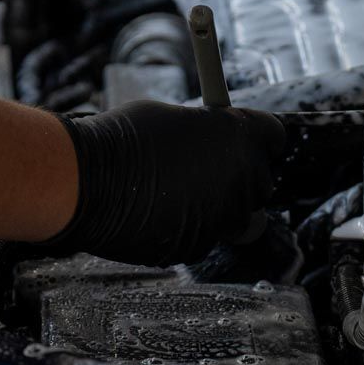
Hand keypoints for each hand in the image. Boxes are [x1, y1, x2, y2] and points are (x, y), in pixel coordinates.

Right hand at [46, 101, 286, 265]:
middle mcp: (246, 180)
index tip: (239, 140)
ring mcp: (225, 219)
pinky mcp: (199, 246)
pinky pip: (206, 235)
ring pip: (240, 217)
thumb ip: (204, 132)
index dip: (256, 139)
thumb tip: (205, 139)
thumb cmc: (125, 139)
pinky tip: (160, 212)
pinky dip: (191, 226)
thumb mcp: (173, 117)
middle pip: (263, 181)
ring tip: (187, 193)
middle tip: (210, 168)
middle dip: (241, 175)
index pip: (274, 138)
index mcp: (244, 138)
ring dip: (224, 208)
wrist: (89, 182)